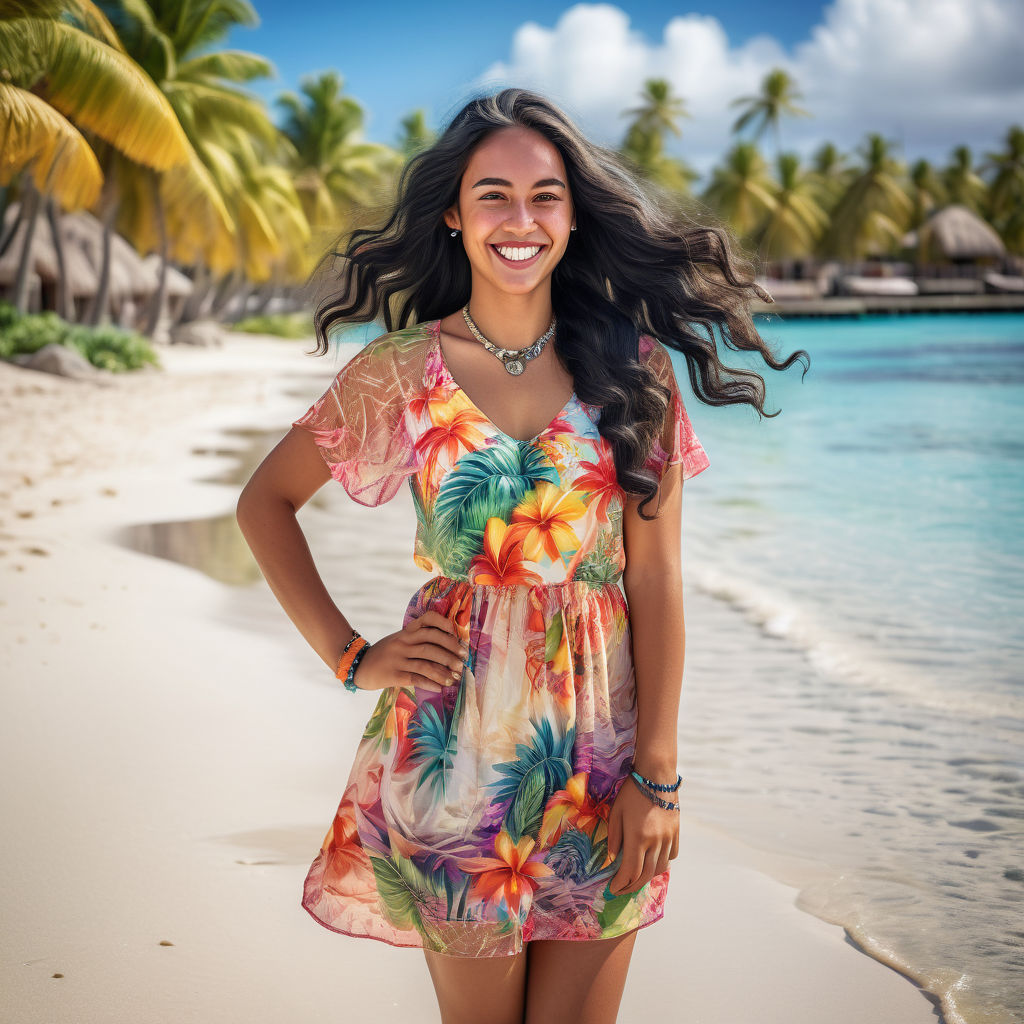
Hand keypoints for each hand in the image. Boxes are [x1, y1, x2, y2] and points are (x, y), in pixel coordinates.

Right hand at [351, 611, 467, 693]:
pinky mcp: (393, 675)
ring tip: (455, 677)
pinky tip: (440, 687)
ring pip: (426, 662)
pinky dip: (431, 683)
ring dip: (444, 670)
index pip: (427, 620)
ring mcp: (397, 658)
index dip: (444, 624)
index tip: (456, 633)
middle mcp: (403, 642)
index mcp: (406, 632)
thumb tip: (448, 648)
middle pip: (431, 641)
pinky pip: (416, 678)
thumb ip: (417, 640)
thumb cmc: (385, 654)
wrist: (359, 666)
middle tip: (462, 659)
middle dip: (450, 650)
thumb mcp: (399, 640)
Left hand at [605, 776, 678, 895]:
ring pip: (660, 868)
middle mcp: (655, 842)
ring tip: (635, 879)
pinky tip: (652, 861)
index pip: (630, 871)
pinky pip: (671, 856)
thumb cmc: (632, 792)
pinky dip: (661, 863)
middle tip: (621, 889)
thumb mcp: (617, 812)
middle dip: (631, 886)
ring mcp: (668, 838)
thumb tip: (612, 859)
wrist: (657, 776)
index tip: (612, 889)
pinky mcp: (676, 833)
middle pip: (645, 875)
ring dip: (647, 878)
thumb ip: (614, 838)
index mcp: (638, 837)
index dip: (620, 884)